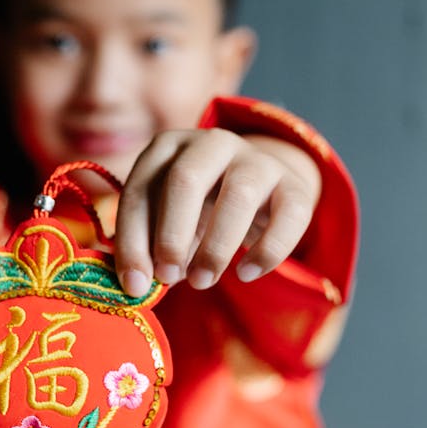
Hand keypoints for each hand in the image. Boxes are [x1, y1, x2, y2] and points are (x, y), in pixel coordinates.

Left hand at [113, 128, 321, 297]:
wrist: (262, 187)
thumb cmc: (201, 207)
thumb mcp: (169, 218)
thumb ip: (150, 245)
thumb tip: (137, 284)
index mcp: (169, 146)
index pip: (141, 188)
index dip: (133, 239)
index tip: (134, 285)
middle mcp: (211, 142)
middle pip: (185, 179)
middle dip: (171, 235)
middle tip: (167, 277)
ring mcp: (256, 159)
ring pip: (238, 195)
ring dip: (215, 246)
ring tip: (202, 281)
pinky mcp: (294, 185)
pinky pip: (288, 215)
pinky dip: (267, 251)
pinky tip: (246, 274)